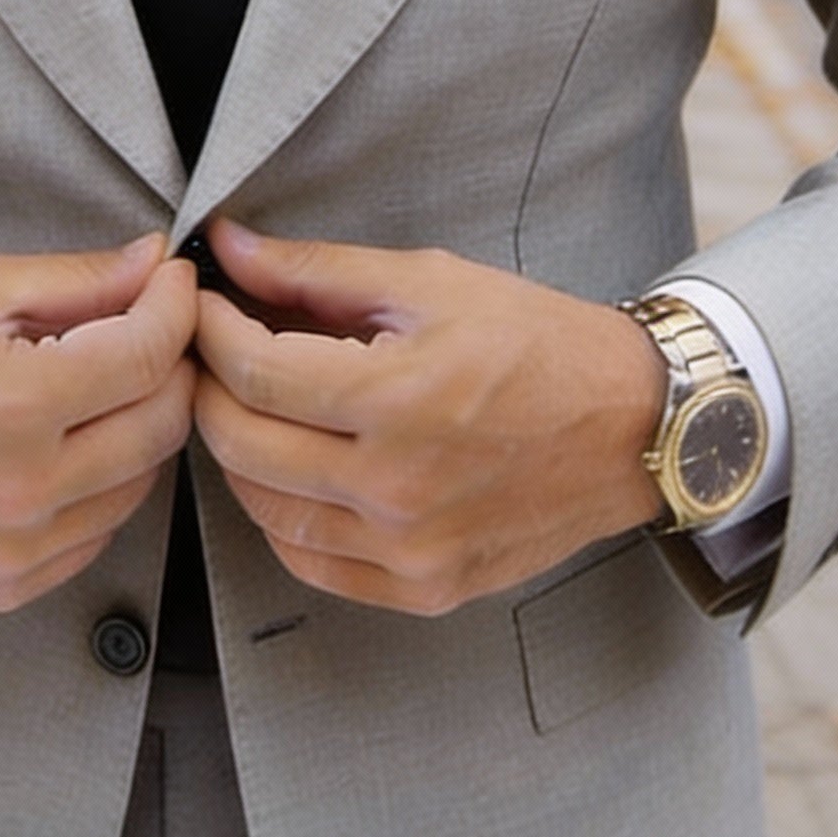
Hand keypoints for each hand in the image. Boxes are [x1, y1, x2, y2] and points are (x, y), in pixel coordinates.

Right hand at [0, 237, 197, 611]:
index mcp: (11, 405)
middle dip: (169, 363)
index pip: (148, 356)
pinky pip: (98, 530)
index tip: (171, 283)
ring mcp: (14, 550)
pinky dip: (102, 481)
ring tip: (97, 383)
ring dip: (138, 424)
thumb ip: (78, 280)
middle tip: (146, 326)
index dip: (174, 307)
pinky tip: (64, 441)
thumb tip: (153, 264)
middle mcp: (20, 490)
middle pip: (161, 423)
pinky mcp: (6, 584)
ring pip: (140, 481)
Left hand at [192, 223, 666, 615]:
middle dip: (208, 389)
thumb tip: (230, 247)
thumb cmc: (539, 343)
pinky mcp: (426, 588)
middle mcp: (398, 487)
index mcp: (398, 398)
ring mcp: (411, 550)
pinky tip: (294, 471)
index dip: (209, 331)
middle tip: (212, 352)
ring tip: (252, 406)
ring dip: (239, 454)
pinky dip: (282, 518)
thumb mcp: (430, 281)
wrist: (634, 426)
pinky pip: (312, 564)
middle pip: (242, 444)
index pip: (252, 372)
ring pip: (265, 511)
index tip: (203, 305)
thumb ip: (317, 270)